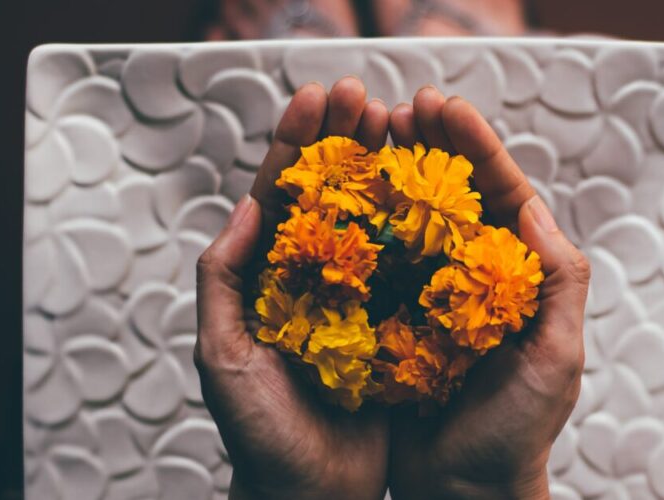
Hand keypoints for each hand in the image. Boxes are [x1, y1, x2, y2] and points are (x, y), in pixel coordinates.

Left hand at [194, 77, 392, 499]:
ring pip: (374, 221)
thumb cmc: (259, 434)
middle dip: (345, 142)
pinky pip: (412, 268)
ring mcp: (358, 300)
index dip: (297, 144)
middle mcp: (314, 280)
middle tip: (367, 98)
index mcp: (268, 278)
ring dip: (387, 170)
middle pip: (330, 194)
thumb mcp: (224, 354)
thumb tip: (250, 206)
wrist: (313, 497)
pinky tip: (440, 193)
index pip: (281, 195)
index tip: (319, 98)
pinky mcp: (397, 327)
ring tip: (405, 126)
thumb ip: (225, 281)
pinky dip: (423, 228)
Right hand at [384, 87, 591, 498]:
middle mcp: (475, 277)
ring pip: (412, 219)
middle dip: (430, 145)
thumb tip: (535, 209)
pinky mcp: (394, 319)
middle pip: (454, 194)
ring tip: (368, 133)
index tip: (443, 107)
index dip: (474, 146)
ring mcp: (432, 296)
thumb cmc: (519, 432)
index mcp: (519, 276)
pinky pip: (377, 262)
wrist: (465, 491)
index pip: (501, 194)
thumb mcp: (555, 358)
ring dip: (392, 173)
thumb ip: (557, 283)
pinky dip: (362, 225)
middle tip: (400, 105)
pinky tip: (340, 195)